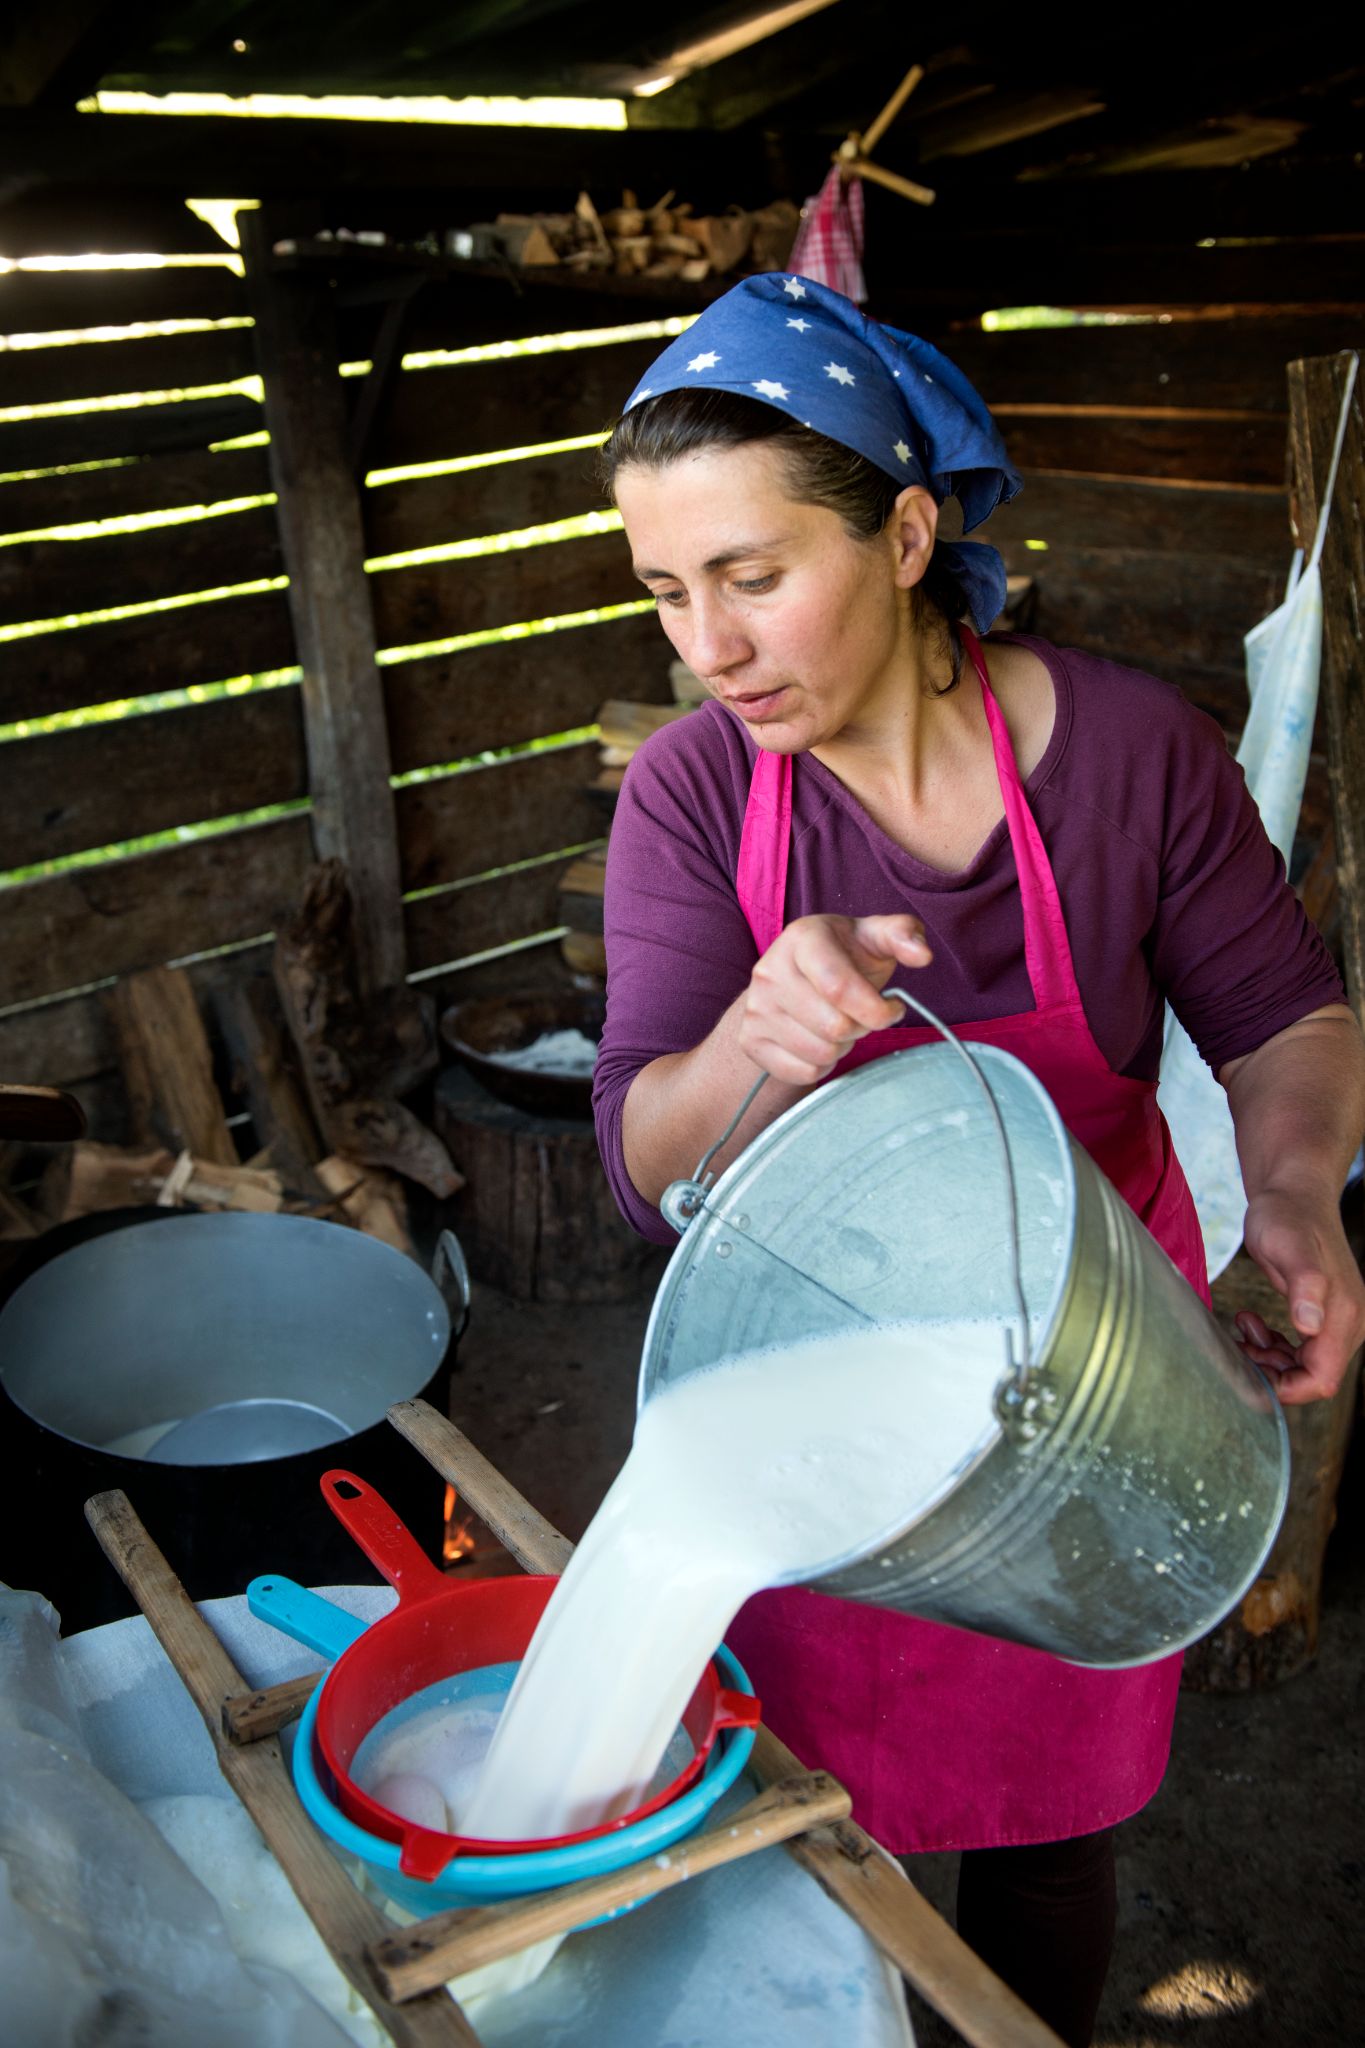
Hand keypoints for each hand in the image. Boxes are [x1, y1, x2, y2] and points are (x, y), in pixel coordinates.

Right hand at [737, 913, 931, 1085]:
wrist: (792, 977)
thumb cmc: (844, 956)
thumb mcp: (875, 936)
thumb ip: (904, 934)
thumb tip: (922, 955)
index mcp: (802, 938)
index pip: (839, 987)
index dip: (876, 1009)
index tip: (894, 1008)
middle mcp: (769, 971)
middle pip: (834, 1026)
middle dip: (862, 1027)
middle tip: (863, 1015)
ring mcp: (755, 1008)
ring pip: (820, 1052)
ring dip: (842, 1046)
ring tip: (840, 1024)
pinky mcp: (749, 1040)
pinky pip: (802, 1071)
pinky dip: (821, 1064)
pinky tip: (821, 1040)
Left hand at [1233, 1188, 1364, 1404]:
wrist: (1295, 1193)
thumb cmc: (1288, 1216)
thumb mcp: (1287, 1246)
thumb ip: (1304, 1285)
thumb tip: (1311, 1325)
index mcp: (1343, 1316)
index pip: (1321, 1379)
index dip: (1286, 1389)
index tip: (1248, 1374)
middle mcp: (1348, 1324)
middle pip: (1312, 1377)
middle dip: (1272, 1372)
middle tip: (1238, 1342)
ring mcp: (1337, 1320)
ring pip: (1304, 1366)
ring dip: (1270, 1358)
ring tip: (1243, 1326)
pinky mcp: (1323, 1314)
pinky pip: (1301, 1349)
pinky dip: (1274, 1345)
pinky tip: (1251, 1324)